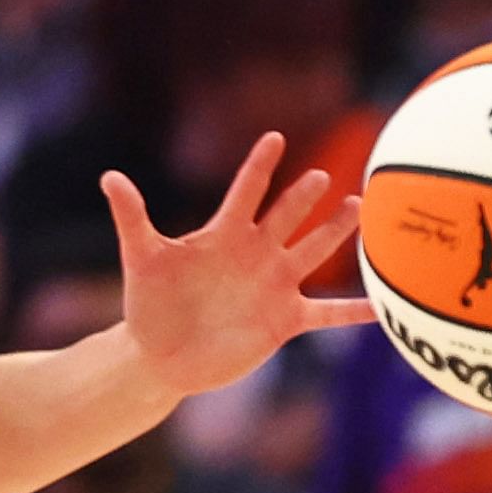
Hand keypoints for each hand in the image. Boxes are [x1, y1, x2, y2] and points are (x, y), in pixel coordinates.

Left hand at [105, 133, 367, 399]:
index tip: (274, 138)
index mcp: (224, 234)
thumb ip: (132, 217)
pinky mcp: (285, 320)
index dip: (259, 166)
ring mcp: (275, 285)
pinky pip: (327, 314)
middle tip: (323, 177)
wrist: (161, 354)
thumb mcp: (141, 258)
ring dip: (336, 234)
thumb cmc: (149, 303)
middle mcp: (256, 253)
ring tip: (359, 210)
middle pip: (288, 217)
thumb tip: (109, 176)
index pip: (247, 192)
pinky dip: (354, 312)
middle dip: (304, 198)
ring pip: (313, 252)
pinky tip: (382, 309)